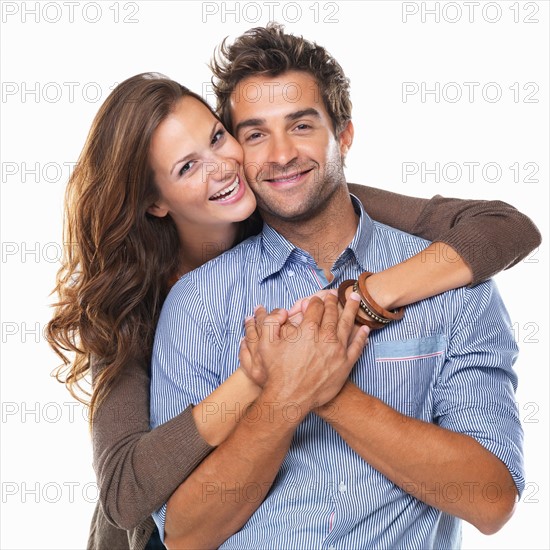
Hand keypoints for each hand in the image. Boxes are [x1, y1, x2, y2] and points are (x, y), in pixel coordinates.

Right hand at [239, 292, 368, 420]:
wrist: (290, 399)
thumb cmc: (276, 373)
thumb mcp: (264, 345)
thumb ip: (270, 323)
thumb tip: (281, 311)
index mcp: (307, 330)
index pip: (315, 307)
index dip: (314, 301)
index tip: (315, 299)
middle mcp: (325, 337)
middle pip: (332, 313)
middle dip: (332, 301)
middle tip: (334, 294)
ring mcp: (338, 351)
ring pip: (347, 324)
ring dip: (351, 309)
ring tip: (354, 298)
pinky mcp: (345, 364)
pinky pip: (357, 346)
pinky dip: (362, 336)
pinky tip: (364, 328)